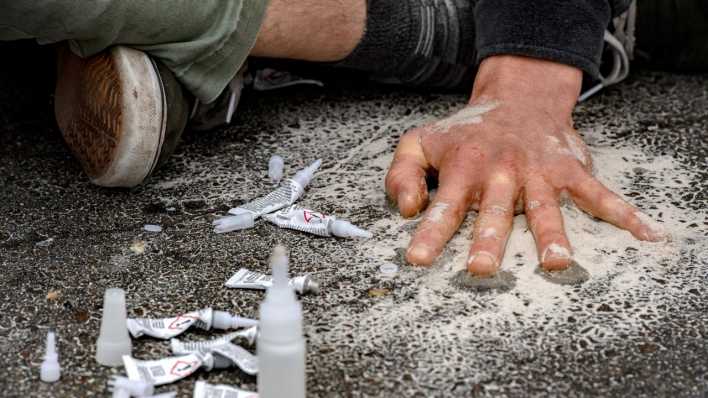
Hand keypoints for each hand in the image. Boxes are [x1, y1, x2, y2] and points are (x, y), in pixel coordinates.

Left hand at [385, 55, 666, 275]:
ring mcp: (538, 173)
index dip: (430, 233)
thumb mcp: (421, 140)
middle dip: (488, 240)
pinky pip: (598, 192)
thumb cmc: (466, 131)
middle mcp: (500, 173)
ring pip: (545, 208)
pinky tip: (643, 234)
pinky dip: (622, 212)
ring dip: (551, 235)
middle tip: (482, 268)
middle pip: (494, 212)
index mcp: (463, 169)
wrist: (518, 98)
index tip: (418, 259)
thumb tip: (407, 208)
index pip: (443, 206)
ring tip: (555, 263)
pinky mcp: (569, 170)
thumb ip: (401, 173)